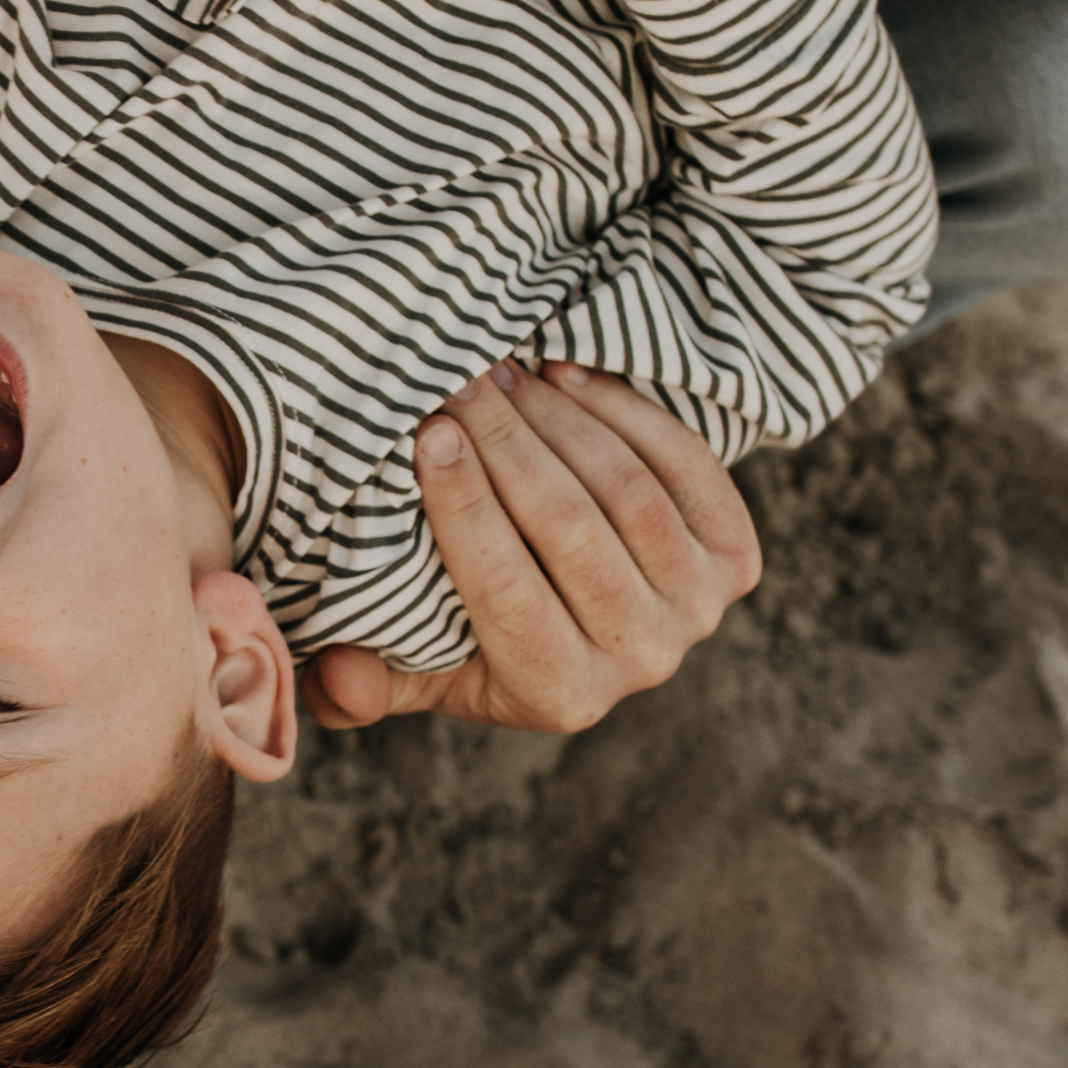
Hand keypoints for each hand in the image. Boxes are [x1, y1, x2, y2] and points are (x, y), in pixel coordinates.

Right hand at [307, 360, 760, 735]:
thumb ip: (365, 684)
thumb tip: (332, 673)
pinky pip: (685, 466)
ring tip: (505, 371)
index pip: (507, 592)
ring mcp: (698, 610)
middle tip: (459, 380)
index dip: (466, 508)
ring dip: (560, 418)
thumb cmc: (483, 639)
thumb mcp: (419, 672)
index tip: (426, 433)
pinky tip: (566, 377)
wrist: (595, 625)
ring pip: (628, 491)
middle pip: (572, 531)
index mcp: (559, 696)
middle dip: (508, 443)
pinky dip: (625, 411)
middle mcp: (641, 661)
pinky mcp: (736, 559)